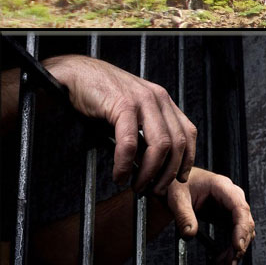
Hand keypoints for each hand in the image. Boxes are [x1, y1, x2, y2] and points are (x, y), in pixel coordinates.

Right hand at [43, 55, 195, 194]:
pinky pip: (130, 142)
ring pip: (160, 145)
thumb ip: (146, 131)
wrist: (76, 73)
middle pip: (178, 143)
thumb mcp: (132, 113)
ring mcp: (143, 100)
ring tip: (137, 187)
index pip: (188, 133)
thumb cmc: (102, 96)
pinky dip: (126, 163)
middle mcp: (159, 99)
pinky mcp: (122, 104)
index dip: (187, 159)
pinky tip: (120, 175)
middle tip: (155, 191)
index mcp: (163, 101)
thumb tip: (152, 164)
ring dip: (150, 172)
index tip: (180, 178)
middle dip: (168, 173)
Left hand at [165, 168, 254, 264]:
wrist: (178, 182)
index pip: (240, 208)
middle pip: (245, 222)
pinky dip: (231, 248)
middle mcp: (232, 197)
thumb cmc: (180, 183)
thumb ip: (184, 215)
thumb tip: (189, 235)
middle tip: (228, 262)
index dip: (241, 228)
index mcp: (223, 187)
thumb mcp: (177, 197)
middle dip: (239, 244)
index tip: (237, 246)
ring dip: (236, 249)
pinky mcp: (227, 217)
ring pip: (243, 230)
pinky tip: (223, 259)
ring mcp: (231, 208)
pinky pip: (234, 233)